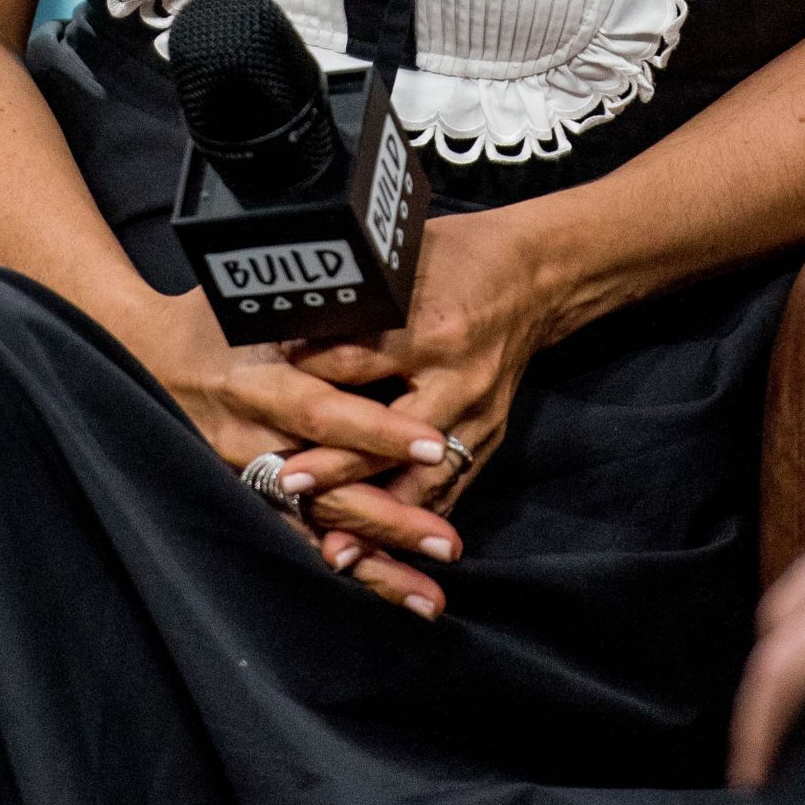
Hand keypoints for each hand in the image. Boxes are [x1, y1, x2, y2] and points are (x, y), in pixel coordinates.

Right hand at [128, 287, 467, 616]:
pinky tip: (387, 595)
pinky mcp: (244, 499)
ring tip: (430, 597)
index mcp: (253, 380)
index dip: (376, 431)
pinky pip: (298, 542)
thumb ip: (310, 309)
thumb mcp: (253, 301)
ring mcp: (243, 477)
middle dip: (389, 520)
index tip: (434, 445)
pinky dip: (343, 571)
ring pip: (316, 529)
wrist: (141, 355)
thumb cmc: (211, 317)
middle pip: (327, 489)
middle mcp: (247, 438)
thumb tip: (381, 287)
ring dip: (374, 565)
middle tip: (447, 544)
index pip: (323, 410)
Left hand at [278, 202, 561, 603]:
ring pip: (425, 479)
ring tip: (336, 547)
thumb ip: (356, 297)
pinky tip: (382, 546)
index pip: (359, 363)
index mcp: (433, 329)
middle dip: (338, 465)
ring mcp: (479, 415)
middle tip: (286, 480)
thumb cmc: (459, 258)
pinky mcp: (489, 436)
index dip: (310, 379)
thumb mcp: (405, 261)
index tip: (267, 394)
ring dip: (380, 517)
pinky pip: (451, 489)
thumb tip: (289, 319)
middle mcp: (458, 379)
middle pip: (390, 436)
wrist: (537, 277)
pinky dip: (415, 521)